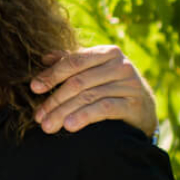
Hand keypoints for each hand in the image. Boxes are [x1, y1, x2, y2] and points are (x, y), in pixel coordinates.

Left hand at [31, 45, 157, 134]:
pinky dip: (84, 117)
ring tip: (48, 126)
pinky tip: (70, 126)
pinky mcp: (134, 104)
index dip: (52, 75)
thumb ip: (73, 62)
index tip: (34, 88)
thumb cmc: (113, 86)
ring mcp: (129, 84)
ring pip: (88, 97)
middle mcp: (120, 65)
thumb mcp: (95, 71)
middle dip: (55, 100)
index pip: (73, 62)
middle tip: (38, 116)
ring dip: (64, 112)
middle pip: (79, 82)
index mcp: (107, 53)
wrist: (145, 109)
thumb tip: (45, 57)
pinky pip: (104, 109)